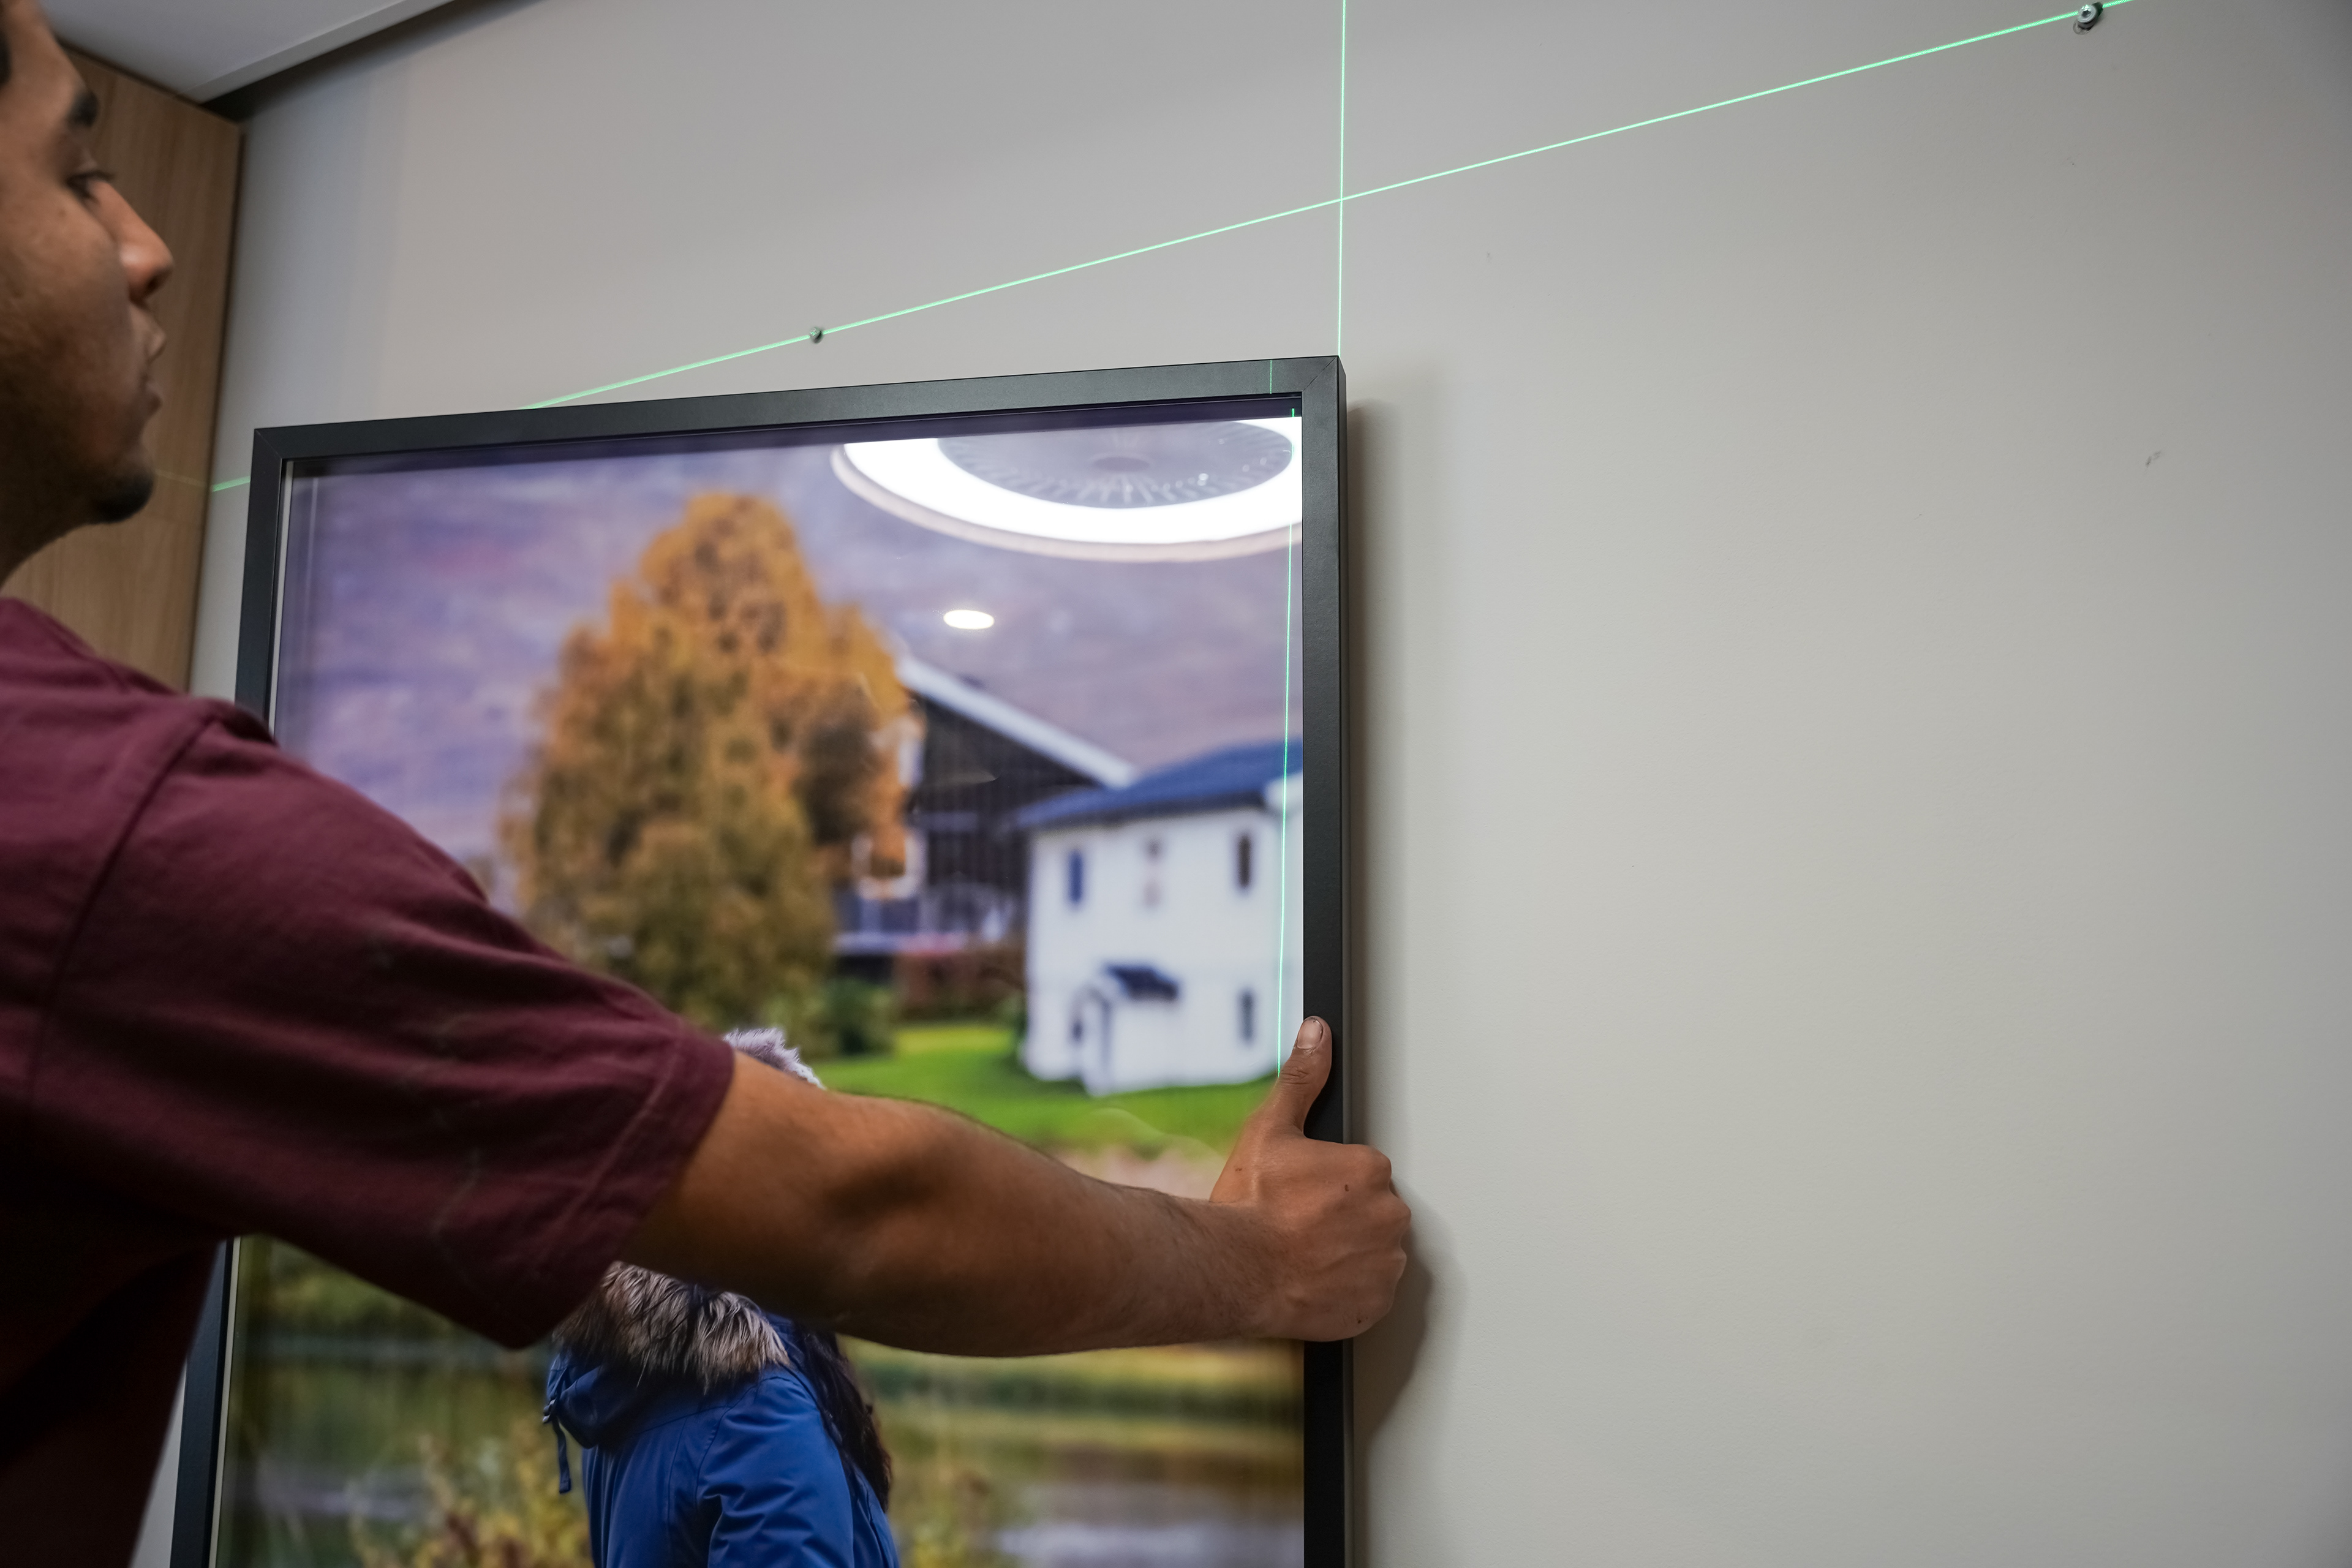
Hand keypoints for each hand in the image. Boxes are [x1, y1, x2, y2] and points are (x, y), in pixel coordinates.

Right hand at [1211, 1018, 1409, 1340]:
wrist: (1232, 1269)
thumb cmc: (1249, 1205)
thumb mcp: (1269, 1129)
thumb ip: (1301, 1079)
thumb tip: (1318, 1034)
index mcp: (1371, 1170)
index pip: (1361, 1174)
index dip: (1327, 1184)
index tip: (1300, 1197)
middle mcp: (1389, 1217)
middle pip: (1371, 1213)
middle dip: (1342, 1219)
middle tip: (1298, 1226)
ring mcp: (1384, 1266)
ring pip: (1373, 1253)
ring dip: (1347, 1255)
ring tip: (1302, 1257)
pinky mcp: (1374, 1308)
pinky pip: (1369, 1296)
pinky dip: (1347, 1293)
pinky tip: (1312, 1282)